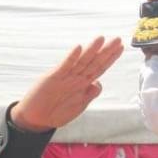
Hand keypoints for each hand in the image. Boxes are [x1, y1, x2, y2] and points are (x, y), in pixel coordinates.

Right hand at [10, 37, 124, 131]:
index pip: (99, 68)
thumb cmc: (56, 112)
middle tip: (117, 39)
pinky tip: (78, 48)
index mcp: (82, 84)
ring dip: (91, 50)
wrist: (37, 119)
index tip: (120, 47)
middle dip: (106, 51)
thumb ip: (89, 94)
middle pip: (93, 62)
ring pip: (81, 61)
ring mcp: (65, 77)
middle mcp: (75, 78)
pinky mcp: (53, 78)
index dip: (110, 58)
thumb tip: (99, 83)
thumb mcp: (78, 106)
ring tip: (101, 39)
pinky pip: (64, 67)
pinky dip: (71, 58)